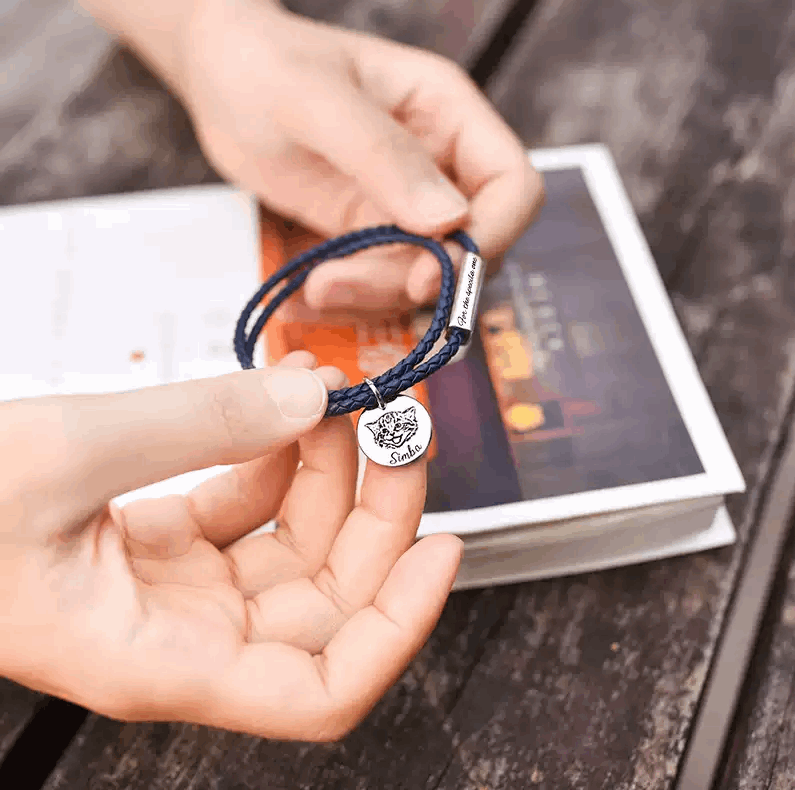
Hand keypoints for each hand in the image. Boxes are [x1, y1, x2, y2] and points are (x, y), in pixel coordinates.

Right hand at [0, 352, 461, 740]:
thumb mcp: (64, 455)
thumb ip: (201, 423)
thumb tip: (310, 396)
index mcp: (160, 658)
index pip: (320, 689)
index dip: (399, 626)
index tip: (441, 549)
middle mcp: (182, 634)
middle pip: (327, 597)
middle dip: (377, 510)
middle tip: (397, 426)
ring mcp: (177, 588)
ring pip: (295, 544)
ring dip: (331, 470)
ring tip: (339, 394)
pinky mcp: (163, 542)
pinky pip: (249, 507)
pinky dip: (278, 456)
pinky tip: (285, 404)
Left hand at [73, 0, 544, 317]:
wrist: (220, 79)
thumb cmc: (265, 65)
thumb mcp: (318, 102)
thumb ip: (383, 156)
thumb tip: (449, 221)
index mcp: (448, 113)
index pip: (512, 186)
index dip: (492, 237)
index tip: (434, 273)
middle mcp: (440, 163)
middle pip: (473, 244)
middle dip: (423, 278)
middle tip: (353, 283)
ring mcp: (407, 202)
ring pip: (430, 274)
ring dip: (382, 293)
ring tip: (321, 285)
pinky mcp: (373, 231)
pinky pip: (387, 280)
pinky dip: (360, 295)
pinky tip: (318, 284)